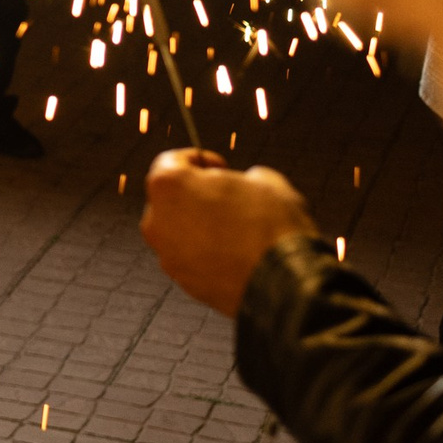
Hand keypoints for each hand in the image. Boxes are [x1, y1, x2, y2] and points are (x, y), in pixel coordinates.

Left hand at [139, 149, 319, 316]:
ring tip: (237, 229)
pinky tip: (236, 254)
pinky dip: (207, 253)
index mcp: (168, 185)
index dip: (198, 160)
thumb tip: (244, 184)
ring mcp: (167, 254)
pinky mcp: (182, 281)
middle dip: (196, 195)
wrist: (286, 282)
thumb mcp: (264, 180)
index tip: (218, 166)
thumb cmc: (273, 225)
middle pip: (170, 199)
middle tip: (229, 198)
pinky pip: (191, 258)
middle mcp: (156, 220)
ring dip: (200, 226)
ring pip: (179, 231)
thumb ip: (241, 176)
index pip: (170, 162)